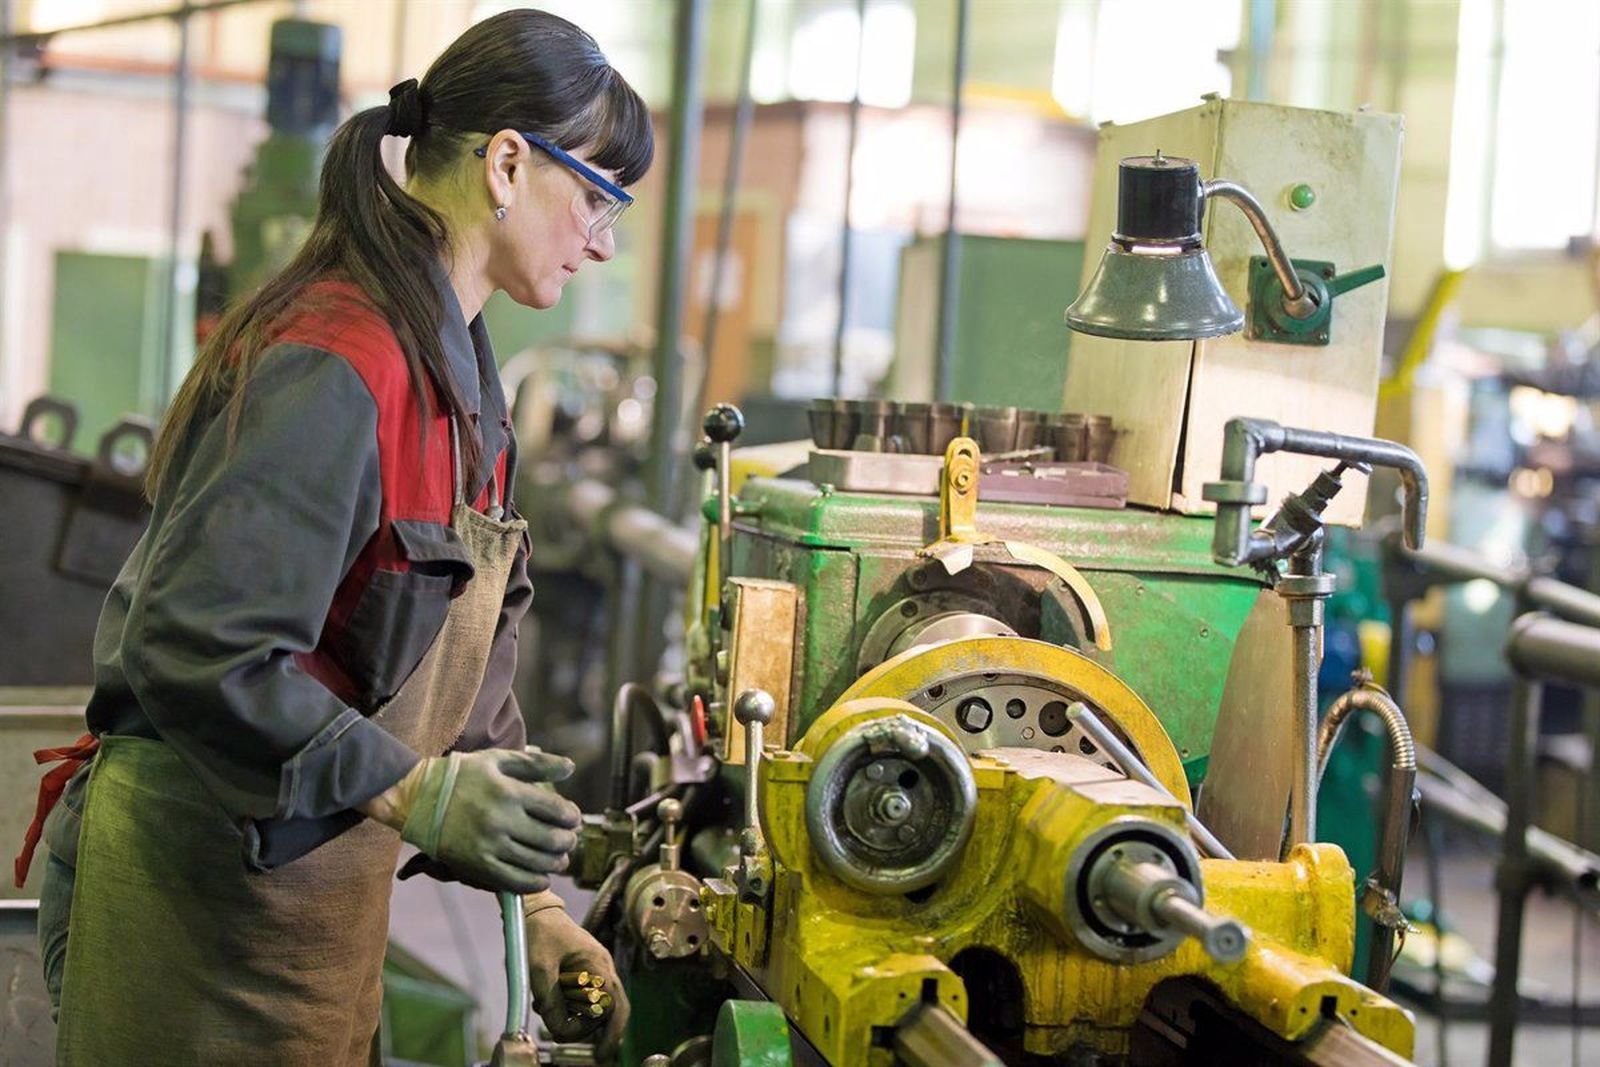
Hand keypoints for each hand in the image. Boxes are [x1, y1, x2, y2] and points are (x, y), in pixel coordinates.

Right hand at [363, 748, 581, 893]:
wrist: (418, 799)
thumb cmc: (461, 776)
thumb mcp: (498, 761)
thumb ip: (537, 764)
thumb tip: (571, 767)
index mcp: (509, 793)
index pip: (558, 811)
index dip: (572, 817)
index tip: (571, 818)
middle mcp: (501, 821)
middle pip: (553, 840)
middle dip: (568, 841)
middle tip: (567, 838)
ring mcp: (489, 846)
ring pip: (539, 864)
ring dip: (556, 863)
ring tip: (557, 857)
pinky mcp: (477, 866)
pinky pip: (516, 882)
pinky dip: (536, 882)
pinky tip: (541, 876)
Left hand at [526, 905, 629, 1060]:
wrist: (532, 909)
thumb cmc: (538, 933)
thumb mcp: (539, 970)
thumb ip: (551, 1002)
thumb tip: (560, 1031)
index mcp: (598, 965)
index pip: (615, 1006)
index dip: (612, 1033)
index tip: (601, 1054)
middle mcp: (602, 968)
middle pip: (608, 1010)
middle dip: (587, 1028)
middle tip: (563, 1035)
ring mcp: (594, 969)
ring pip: (593, 1006)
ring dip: (574, 1016)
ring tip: (548, 1012)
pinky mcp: (582, 971)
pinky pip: (581, 997)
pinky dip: (567, 1006)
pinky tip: (547, 1003)